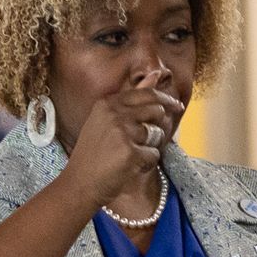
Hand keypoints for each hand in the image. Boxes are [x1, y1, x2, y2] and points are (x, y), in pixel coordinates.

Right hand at [60, 68, 186, 208]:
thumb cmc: (94, 154)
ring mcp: (122, 133)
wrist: (79, 184)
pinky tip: (129, 168)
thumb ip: (133, 97)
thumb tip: (156, 73)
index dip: (166, 100)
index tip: (177, 106)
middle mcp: (115, 114)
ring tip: (130, 156)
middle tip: (146, 141)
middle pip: (157, 111)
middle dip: (158, 126)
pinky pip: (154, 155)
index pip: (147, 94)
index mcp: (108, 103)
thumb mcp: (107, 119)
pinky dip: (146, 164)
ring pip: (157, 134)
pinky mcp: (130, 153)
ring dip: (150, 147)